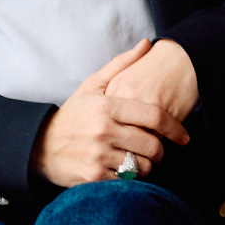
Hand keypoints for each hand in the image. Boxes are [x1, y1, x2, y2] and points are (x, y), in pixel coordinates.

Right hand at [29, 37, 193, 187]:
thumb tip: (147, 43)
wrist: (40, 146)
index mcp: (106, 106)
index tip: (184, 137)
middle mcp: (103, 130)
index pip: (154, 117)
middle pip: (153, 145)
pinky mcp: (94, 176)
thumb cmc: (72, 115)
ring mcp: (98, 155)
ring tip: (140, 160)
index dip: (175, 128)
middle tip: (158, 150)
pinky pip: (127, 181)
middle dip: (161, 150)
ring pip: (143, 166)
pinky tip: (124, 170)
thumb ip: (121, 65)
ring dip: (147, 166)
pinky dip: (131, 178)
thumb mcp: (92, 86)